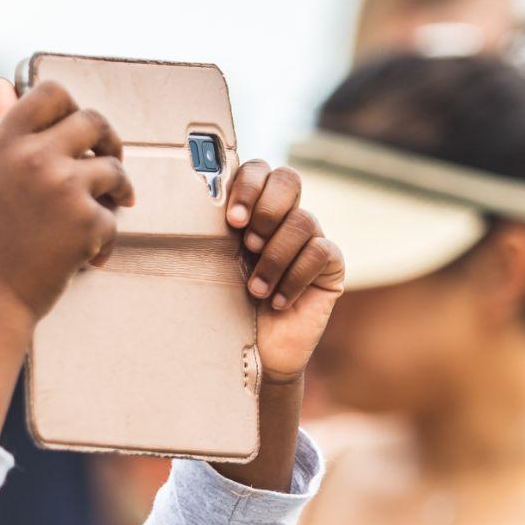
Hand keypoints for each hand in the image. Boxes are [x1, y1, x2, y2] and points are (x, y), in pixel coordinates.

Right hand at [0, 78, 136, 328]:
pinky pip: (114, 216)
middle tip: (109, 157)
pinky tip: (89, 254)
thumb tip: (2, 85)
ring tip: (109, 207)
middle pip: (92, 120)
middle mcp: (34, 157)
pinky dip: (106, 237)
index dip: (70, 105)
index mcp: (5, 142)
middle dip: (107, 139)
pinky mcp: (87, 223)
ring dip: (117, 189)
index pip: (51, 92)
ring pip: (113, 168)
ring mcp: (63, 189)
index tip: (76, 126)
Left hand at [225, 162, 344, 379]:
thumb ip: (213, 234)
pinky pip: (321, 252)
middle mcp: (284, 218)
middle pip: (289, 179)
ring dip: (274, 257)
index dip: (248, 186)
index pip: (259, 170)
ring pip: (302, 221)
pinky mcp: (330, 265)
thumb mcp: (214, 267)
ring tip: (255, 290)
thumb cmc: (227, 308)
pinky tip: (278, 301)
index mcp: (253, 210)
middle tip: (248, 245)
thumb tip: (194, 205)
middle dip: (267, 210)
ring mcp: (310, 238)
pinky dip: (295, 277)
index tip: (232, 221)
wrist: (254, 354)